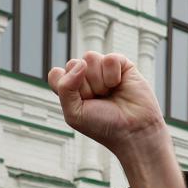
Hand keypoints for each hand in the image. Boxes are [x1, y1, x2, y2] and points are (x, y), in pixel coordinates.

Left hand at [48, 52, 185, 187]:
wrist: (131, 129)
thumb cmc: (101, 125)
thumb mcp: (74, 113)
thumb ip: (65, 88)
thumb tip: (80, 63)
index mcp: (70, 89)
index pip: (56, 74)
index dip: (64, 85)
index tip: (78, 101)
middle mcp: (84, 77)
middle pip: (72, 64)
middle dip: (83, 86)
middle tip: (96, 100)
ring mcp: (102, 69)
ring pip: (90, 58)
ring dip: (98, 80)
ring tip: (108, 93)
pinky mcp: (122, 64)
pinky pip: (109, 58)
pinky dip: (113, 75)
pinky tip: (119, 85)